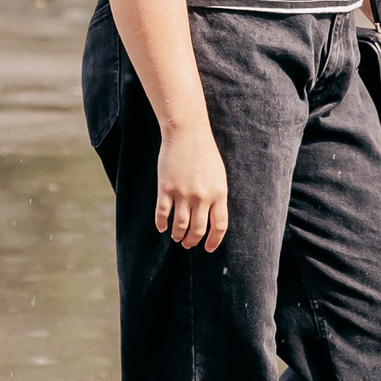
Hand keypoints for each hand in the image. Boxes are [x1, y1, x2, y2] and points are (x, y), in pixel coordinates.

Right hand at [156, 123, 229, 251]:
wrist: (187, 133)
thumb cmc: (204, 152)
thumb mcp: (218, 175)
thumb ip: (217, 196)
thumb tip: (212, 217)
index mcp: (219, 193)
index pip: (219, 226)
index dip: (213, 241)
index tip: (207, 248)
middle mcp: (202, 197)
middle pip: (198, 229)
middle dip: (192, 241)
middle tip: (187, 244)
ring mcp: (183, 193)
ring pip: (180, 225)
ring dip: (177, 235)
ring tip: (176, 237)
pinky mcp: (166, 188)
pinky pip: (162, 214)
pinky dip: (161, 224)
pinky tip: (161, 227)